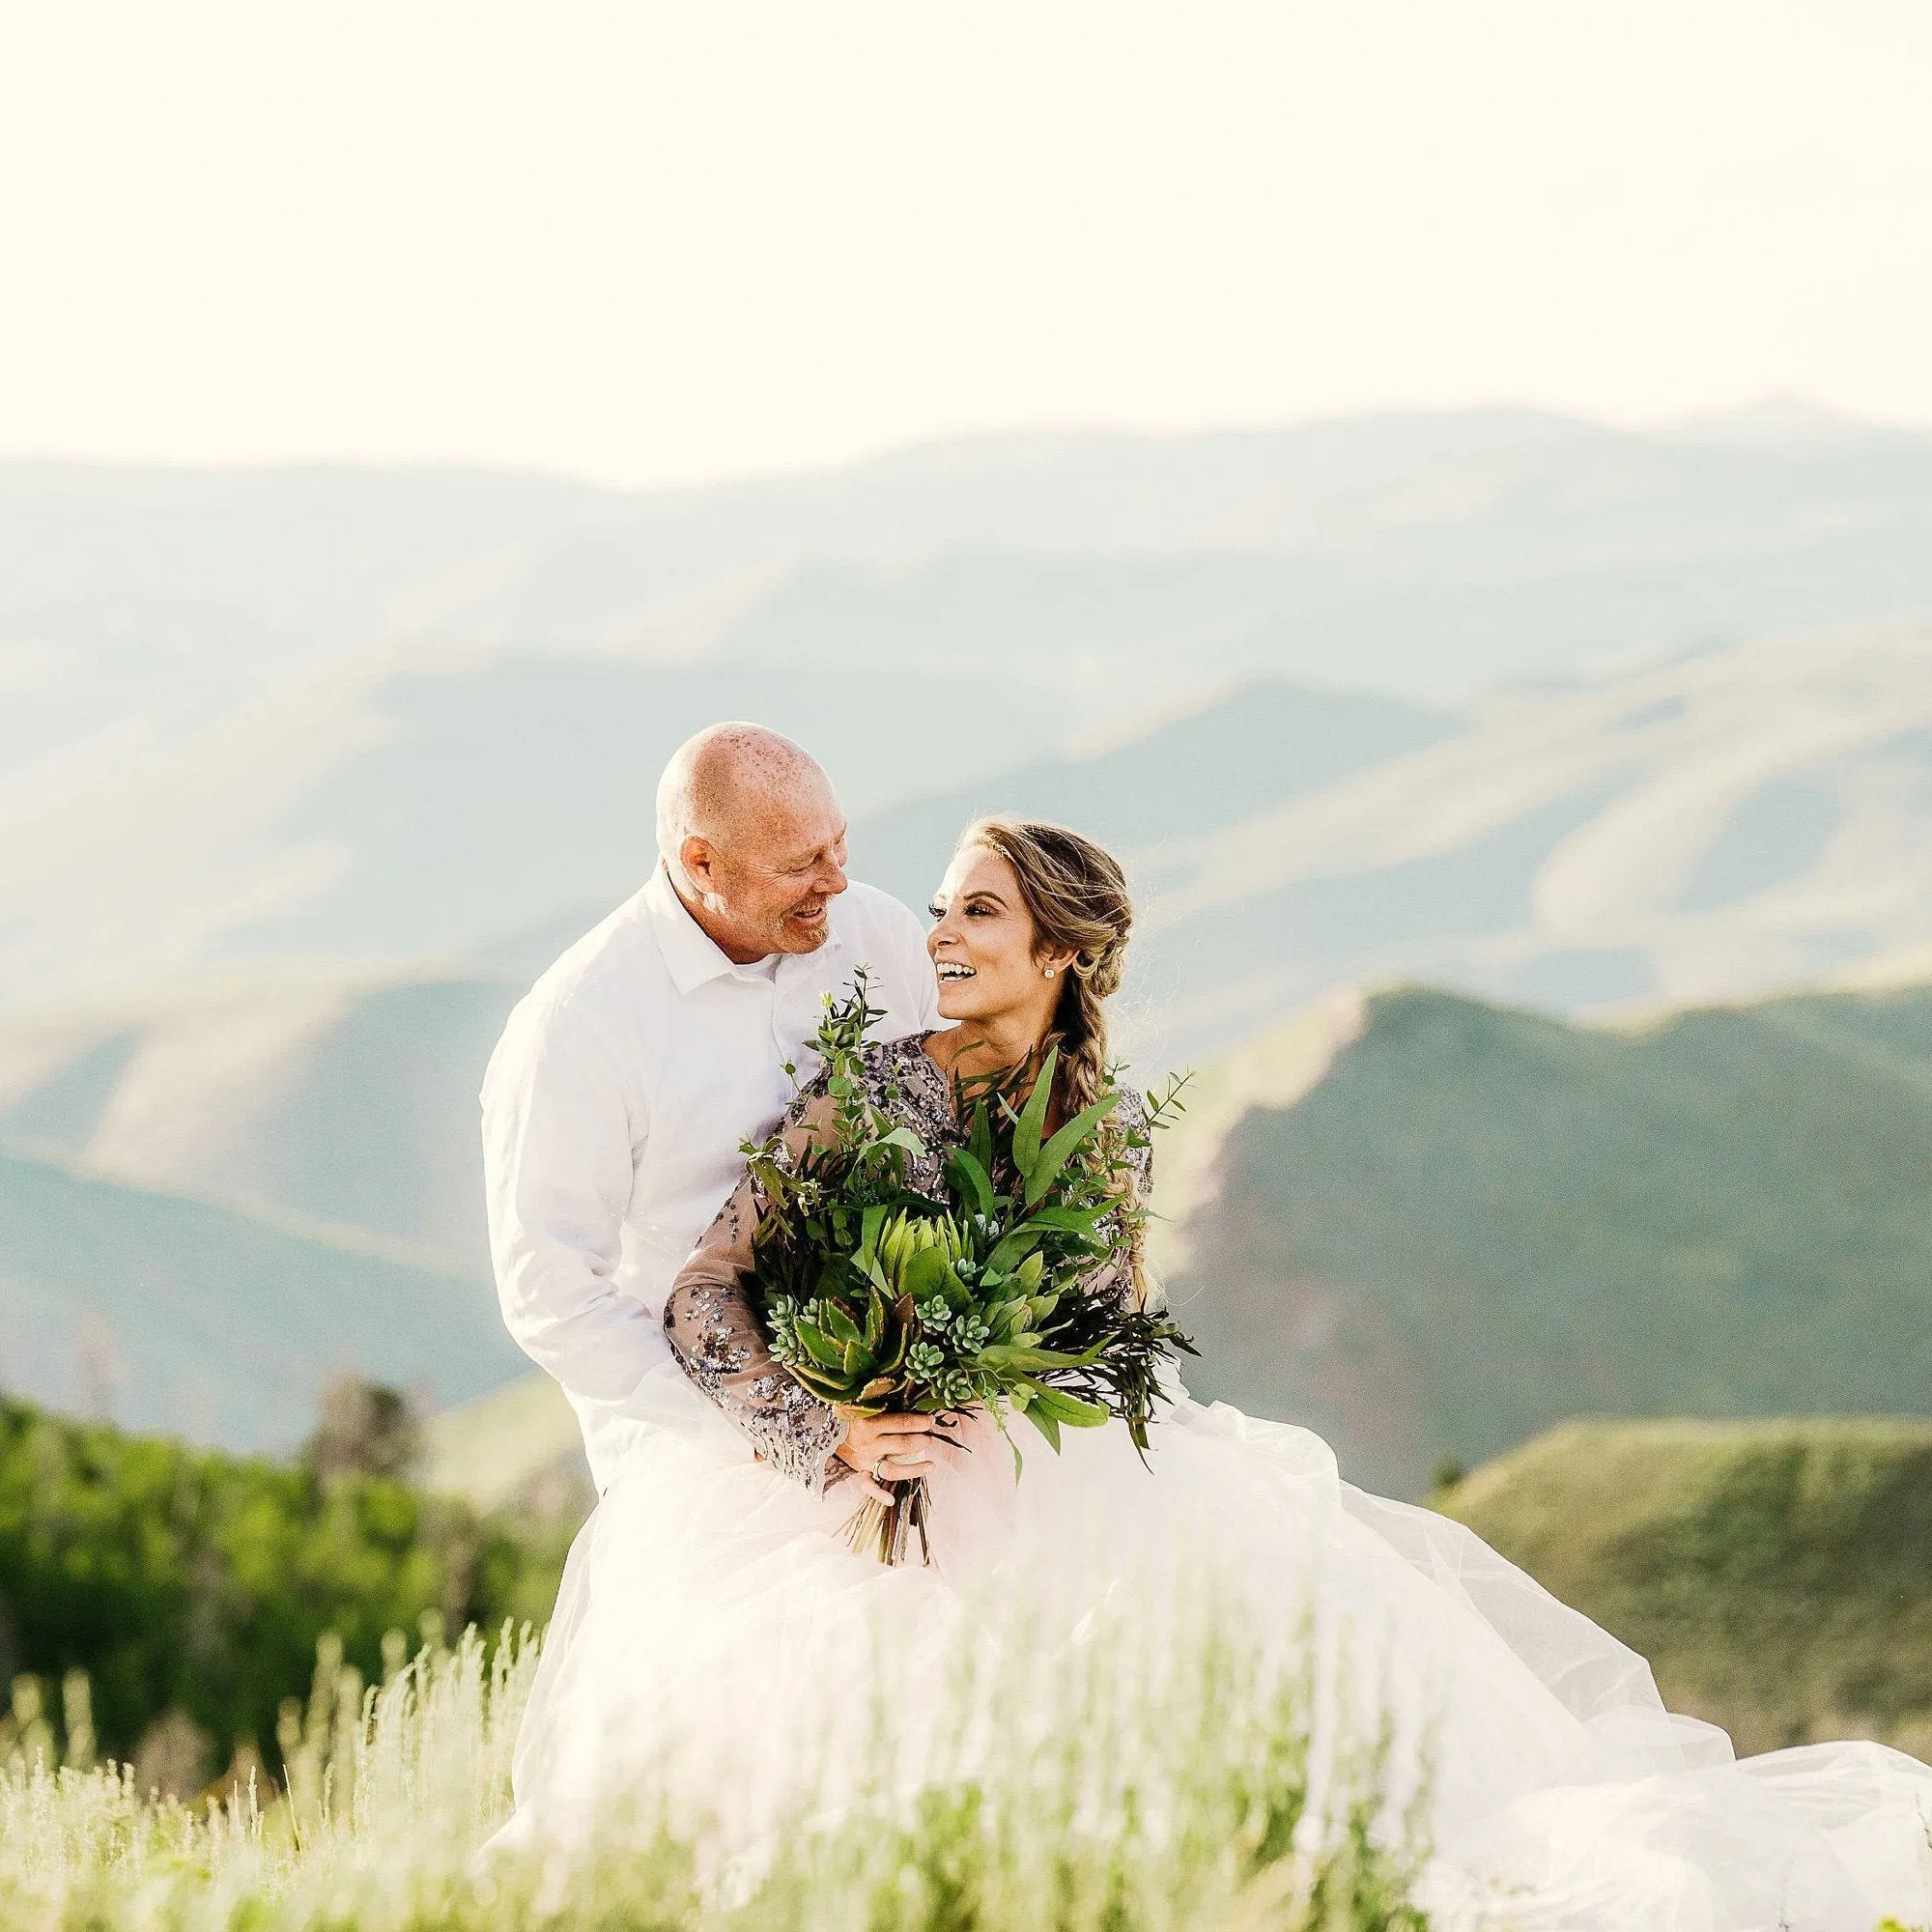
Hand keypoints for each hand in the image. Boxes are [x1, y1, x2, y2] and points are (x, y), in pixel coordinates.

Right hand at [834, 1409, 971, 1504]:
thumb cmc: (849, 1412)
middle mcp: (868, 1444)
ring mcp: (865, 1460)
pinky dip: (879, 1494)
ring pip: (892, 1469)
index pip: (901, 1423)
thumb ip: (883, 1402)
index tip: (931, 1420)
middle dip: (921, 1441)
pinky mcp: (860, 1470)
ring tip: (930, 1465)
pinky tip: (891, 1499)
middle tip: (930, 1438)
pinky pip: (869, 1486)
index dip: (920, 1422)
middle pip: (901, 1445)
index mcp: (869, 1423)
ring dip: (914, 1469)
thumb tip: (909, 1397)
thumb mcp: (865, 1403)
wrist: (824, 1427)